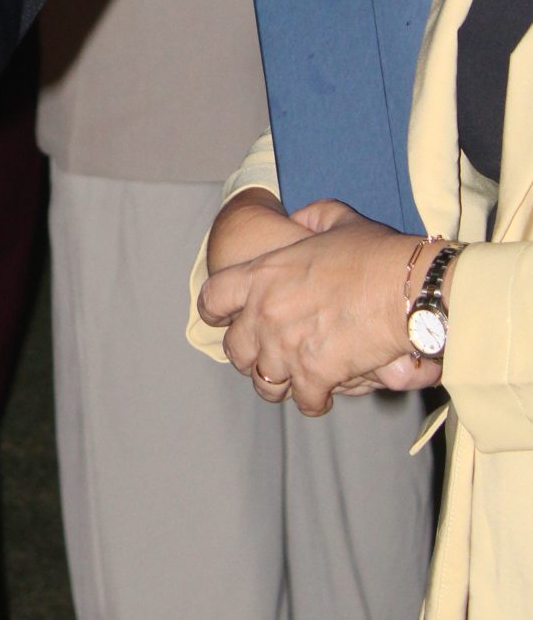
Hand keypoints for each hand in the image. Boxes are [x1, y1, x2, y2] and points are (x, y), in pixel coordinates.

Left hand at [197, 203, 435, 414]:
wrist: (406, 288)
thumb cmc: (374, 253)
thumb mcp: (336, 220)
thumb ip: (312, 218)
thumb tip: (302, 218)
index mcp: (262, 275)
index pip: (213, 298)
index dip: (215, 312)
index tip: (222, 320)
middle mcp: (265, 314)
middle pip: (235, 350)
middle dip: (248, 356)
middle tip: (267, 356)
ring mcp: (286, 348)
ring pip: (264, 383)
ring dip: (278, 383)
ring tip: (293, 381)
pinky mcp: (315, 375)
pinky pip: (305, 401)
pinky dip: (314, 401)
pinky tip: (324, 394)